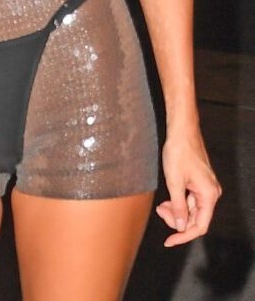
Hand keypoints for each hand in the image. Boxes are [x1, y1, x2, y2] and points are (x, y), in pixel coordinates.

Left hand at [156, 130, 221, 246]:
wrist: (181, 130)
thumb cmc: (179, 152)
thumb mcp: (174, 182)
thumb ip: (178, 207)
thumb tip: (180, 227)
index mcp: (209, 195)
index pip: (199, 226)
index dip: (184, 235)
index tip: (169, 241)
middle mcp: (211, 193)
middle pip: (195, 218)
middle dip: (177, 219)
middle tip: (160, 212)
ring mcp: (205, 187)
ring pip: (191, 209)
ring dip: (176, 211)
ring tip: (161, 206)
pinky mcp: (199, 182)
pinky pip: (190, 199)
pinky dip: (178, 202)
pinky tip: (167, 200)